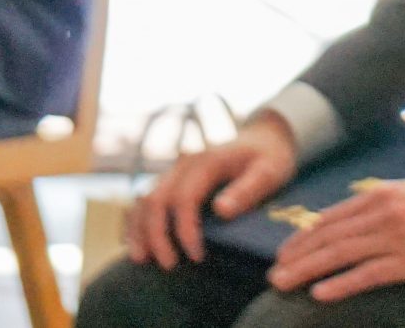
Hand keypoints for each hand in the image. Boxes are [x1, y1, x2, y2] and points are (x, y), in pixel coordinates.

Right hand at [125, 115, 299, 270]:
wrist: (264, 139)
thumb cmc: (269, 158)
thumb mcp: (269, 172)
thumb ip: (248, 190)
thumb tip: (221, 210)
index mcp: (207, 161)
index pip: (184, 198)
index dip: (185, 230)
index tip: (196, 256)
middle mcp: (184, 164)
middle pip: (156, 200)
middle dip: (156, 235)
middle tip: (169, 265)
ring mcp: (174, 171)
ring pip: (143, 200)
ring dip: (138, 230)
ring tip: (141, 260)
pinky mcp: (170, 180)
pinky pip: (143, 200)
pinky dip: (135, 222)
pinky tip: (135, 244)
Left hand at [267, 173, 404, 302]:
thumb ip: (383, 203)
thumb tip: (355, 218)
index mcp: (382, 195)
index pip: (331, 218)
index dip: (304, 237)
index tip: (284, 252)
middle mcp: (383, 213)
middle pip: (328, 237)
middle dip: (296, 257)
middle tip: (273, 275)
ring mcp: (397, 237)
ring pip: (340, 255)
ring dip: (307, 270)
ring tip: (283, 284)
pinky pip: (368, 274)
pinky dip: (341, 284)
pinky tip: (320, 293)